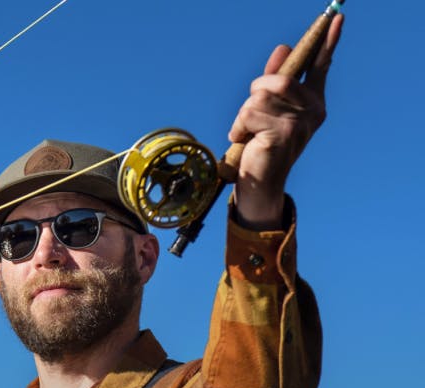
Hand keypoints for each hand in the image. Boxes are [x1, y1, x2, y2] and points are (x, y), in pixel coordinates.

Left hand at [228, 14, 343, 228]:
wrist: (260, 183)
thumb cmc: (263, 145)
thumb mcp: (268, 109)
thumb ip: (274, 80)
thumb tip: (284, 47)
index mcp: (313, 101)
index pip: (321, 66)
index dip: (328, 41)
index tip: (337, 17)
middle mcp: (312, 111)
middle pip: (278, 80)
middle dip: (256, 93)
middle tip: (250, 115)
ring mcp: (300, 123)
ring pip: (261, 96)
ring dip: (244, 113)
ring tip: (248, 132)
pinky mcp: (283, 134)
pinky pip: (250, 114)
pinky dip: (239, 126)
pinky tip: (244, 141)